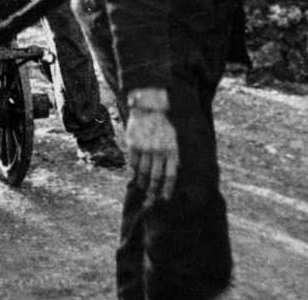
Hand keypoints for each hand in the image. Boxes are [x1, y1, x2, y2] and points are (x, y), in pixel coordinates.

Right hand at [124, 89, 177, 206]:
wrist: (150, 108)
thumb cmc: (163, 125)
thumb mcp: (173, 139)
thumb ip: (173, 155)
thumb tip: (176, 171)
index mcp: (171, 151)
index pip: (170, 175)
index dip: (167, 189)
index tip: (164, 198)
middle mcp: (159, 151)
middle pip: (155, 176)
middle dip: (153, 190)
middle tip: (150, 199)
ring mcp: (146, 148)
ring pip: (143, 171)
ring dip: (141, 182)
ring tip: (141, 187)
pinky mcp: (134, 144)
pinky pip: (133, 162)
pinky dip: (132, 171)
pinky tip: (133, 176)